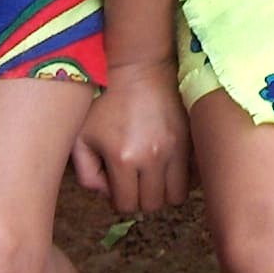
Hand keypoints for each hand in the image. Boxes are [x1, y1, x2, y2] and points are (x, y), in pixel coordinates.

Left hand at [72, 61, 190, 213]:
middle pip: (153, 204)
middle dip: (141, 197)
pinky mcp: (190, 139)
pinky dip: (181, 176)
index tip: (116, 183)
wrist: (138, 67)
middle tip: (134, 179)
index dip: (119, 199)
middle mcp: (153, 157)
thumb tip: (107, 194)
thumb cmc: (104, 100)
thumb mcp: (81, 137)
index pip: (126, 205)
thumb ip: (86, 174)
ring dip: (164, 190)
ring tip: (153, 174)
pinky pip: (193, 175)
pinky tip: (168, 163)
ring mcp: (176, 148)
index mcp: (123, 158)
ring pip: (177, 195)